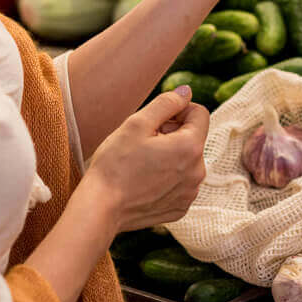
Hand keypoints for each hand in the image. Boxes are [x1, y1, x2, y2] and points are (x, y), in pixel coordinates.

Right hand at [85, 86, 208, 232]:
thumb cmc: (115, 163)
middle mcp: (198, 172)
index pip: (199, 113)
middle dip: (171, 134)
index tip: (155, 122)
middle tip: (142, 143)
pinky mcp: (180, 208)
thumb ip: (166, 103)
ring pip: (186, 161)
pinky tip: (144, 181)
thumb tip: (186, 92)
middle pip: (192, 138)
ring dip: (169, 156)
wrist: (101, 207)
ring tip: (142, 163)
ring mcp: (190, 193)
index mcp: (190, 147)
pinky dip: (167, 177)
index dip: (177, 110)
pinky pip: (180, 182)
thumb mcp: (136, 124)